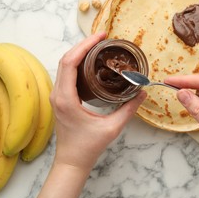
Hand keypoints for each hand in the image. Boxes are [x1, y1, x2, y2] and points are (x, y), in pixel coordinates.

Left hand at [50, 32, 145, 170]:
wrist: (72, 160)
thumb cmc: (88, 146)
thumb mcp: (112, 128)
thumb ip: (128, 109)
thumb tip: (142, 92)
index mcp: (66, 98)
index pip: (70, 62)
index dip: (84, 46)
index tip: (100, 36)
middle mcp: (57, 94)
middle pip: (65, 59)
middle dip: (83, 45)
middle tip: (102, 37)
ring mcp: (56, 96)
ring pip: (64, 65)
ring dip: (79, 52)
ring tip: (98, 45)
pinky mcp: (60, 98)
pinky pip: (66, 73)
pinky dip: (76, 62)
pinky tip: (90, 61)